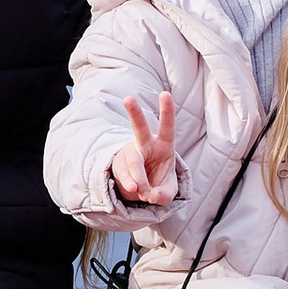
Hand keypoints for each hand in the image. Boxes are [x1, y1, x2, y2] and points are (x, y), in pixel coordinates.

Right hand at [111, 92, 178, 208]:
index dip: (167, 111)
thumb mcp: (167, 190)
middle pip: (139, 128)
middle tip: (128, 98)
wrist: (141, 191)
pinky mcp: (119, 166)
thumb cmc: (159, 183)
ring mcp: (130, 154)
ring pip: (132, 161)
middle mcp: (146, 145)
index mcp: (164, 144)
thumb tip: (150, 194)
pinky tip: (134, 190)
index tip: (165, 94)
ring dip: (138, 178)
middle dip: (134, 113)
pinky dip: (131, 185)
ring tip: (140, 190)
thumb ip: (164, 194)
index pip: (167, 126)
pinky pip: (125, 176)